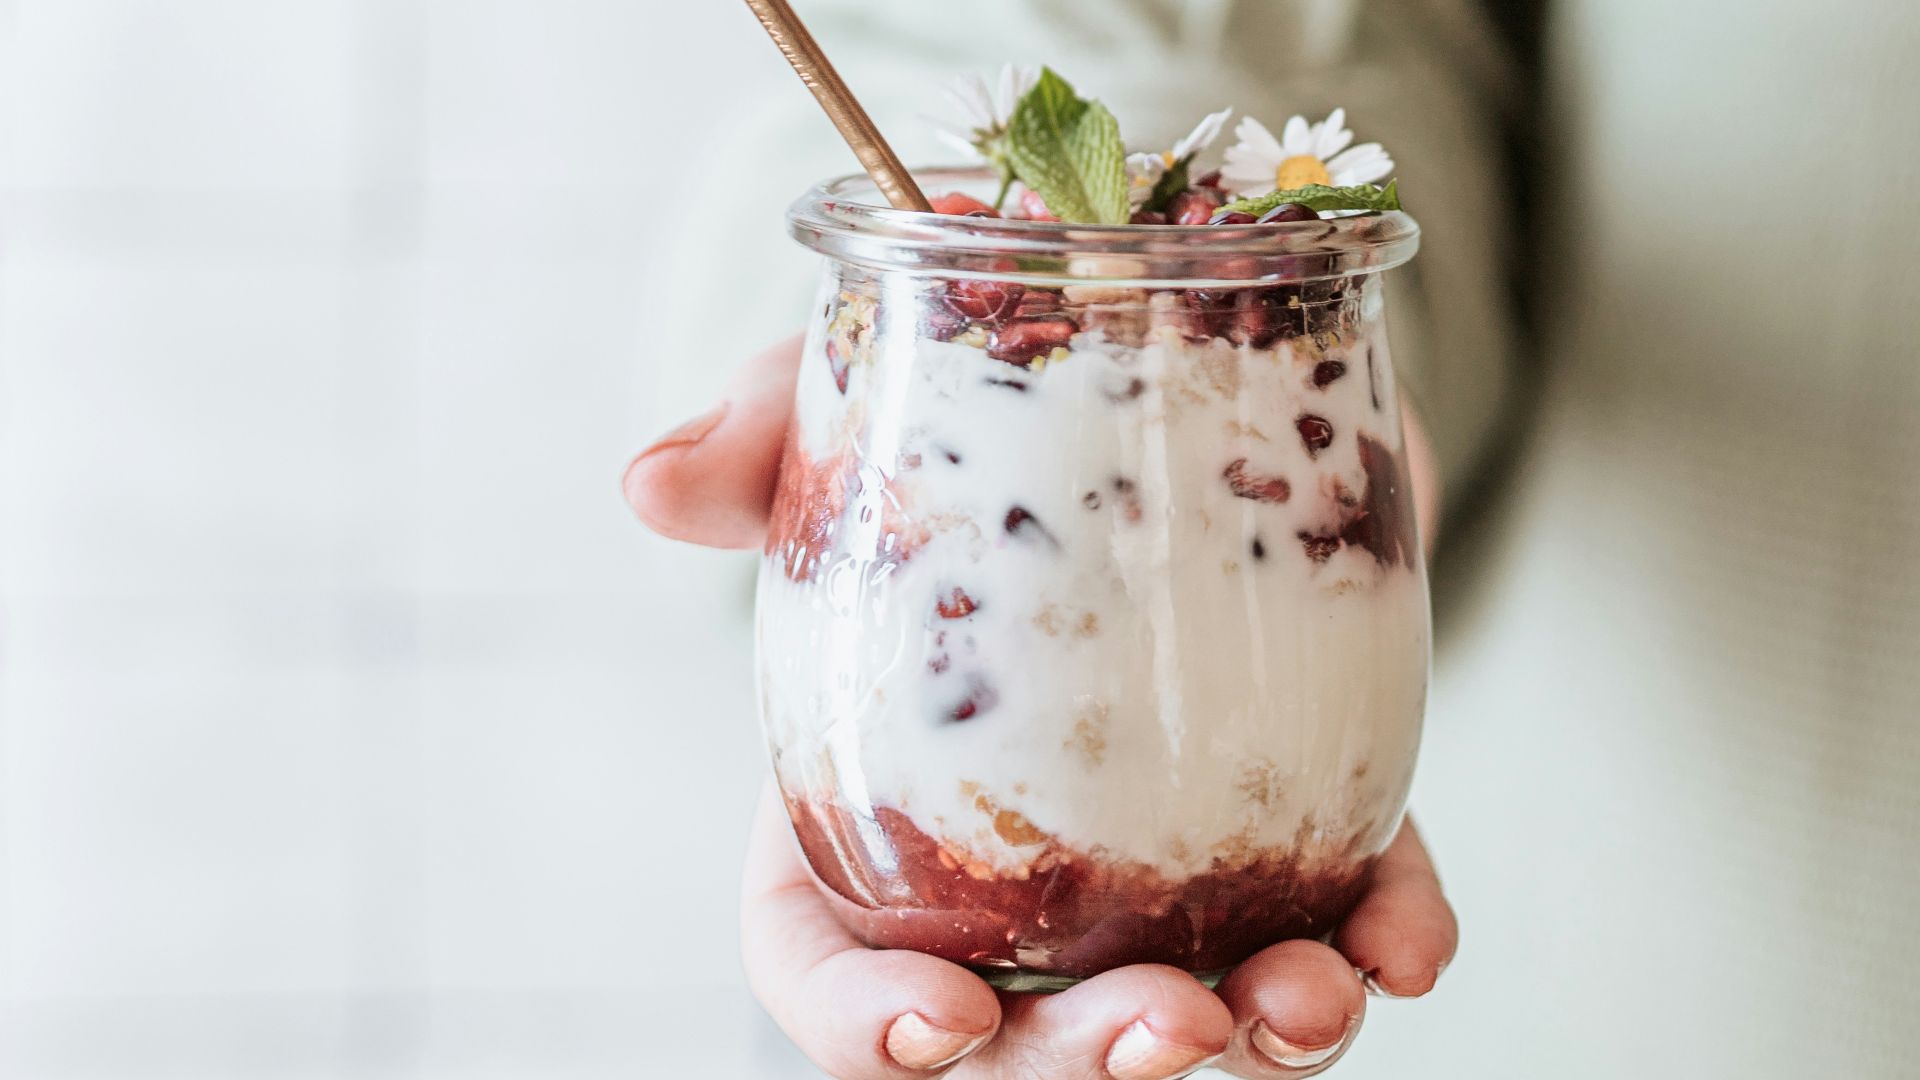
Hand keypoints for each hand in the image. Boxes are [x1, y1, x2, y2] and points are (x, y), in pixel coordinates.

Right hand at [625, 339, 1457, 1078]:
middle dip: (1090, 1060)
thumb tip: (647, 485)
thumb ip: (759, 438)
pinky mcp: (1288, 798)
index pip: (825, 957)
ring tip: (1314, 995)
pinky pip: (1342, 909)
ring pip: (1195, 999)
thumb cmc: (970, 397)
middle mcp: (1012, 853)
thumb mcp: (853, 399)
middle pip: (1022, 1027)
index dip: (864, 1020)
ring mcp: (1156, 843)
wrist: (1154, 342)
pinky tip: (1406, 943)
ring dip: (1264, 1035)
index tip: (943, 1019)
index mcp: (869, 792)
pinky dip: (1381, 940)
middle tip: (1173, 1021)